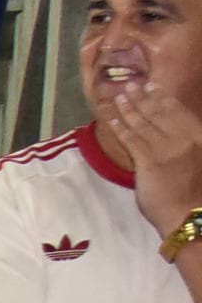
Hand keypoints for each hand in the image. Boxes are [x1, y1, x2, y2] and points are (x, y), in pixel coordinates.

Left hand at [106, 74, 201, 229]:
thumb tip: (180, 135)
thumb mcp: (201, 160)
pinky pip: (131, 138)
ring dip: (128, 107)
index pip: (179, 111)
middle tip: (130, 85)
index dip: (163, 97)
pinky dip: (120, 125)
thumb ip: (191, 145)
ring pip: (142, 123)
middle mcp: (185, 138)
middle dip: (142, 97)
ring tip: (117, 96)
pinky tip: (111, 117)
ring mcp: (166, 149)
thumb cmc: (198, 194)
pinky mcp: (148, 162)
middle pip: (159, 112)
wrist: (193, 217)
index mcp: (200, 137)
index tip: (153, 85)